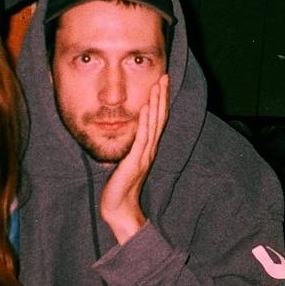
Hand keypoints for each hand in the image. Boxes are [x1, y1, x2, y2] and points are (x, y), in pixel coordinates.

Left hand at [100, 73, 168, 243]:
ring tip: (158, 85)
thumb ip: (127, 150)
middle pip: (160, 118)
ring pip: (154, 124)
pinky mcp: (136, 161)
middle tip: (165, 76)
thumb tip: (124, 136)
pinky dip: (146, 121)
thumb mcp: (124, 163)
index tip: (161, 83)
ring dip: (156, 103)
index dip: (160, 101)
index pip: (157, 120)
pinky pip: (143, 137)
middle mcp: (149, 150)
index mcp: (147, 149)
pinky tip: (147, 107)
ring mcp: (144, 155)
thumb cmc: (119, 188)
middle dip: (162, 96)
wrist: (119, 209)